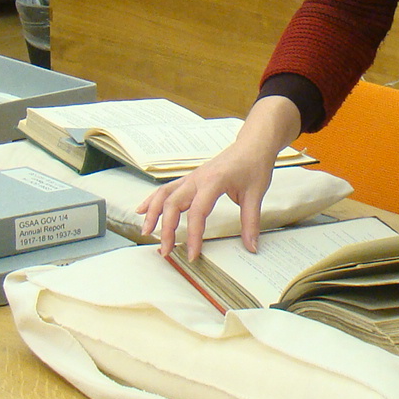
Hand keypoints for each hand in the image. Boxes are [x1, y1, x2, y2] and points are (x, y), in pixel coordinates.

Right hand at [135, 96, 301, 259]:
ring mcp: (191, 178)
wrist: (252, 145)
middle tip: (166, 250)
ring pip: (164, 194)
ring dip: (153, 213)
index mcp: (213, 181)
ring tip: (147, 232)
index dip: (193, 235)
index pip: (197, 212)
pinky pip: (166, 189)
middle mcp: (197, 179)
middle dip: (166, 229)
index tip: (192, 254)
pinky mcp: (190, 179)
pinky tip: (142, 210)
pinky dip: (153, 200)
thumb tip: (251, 246)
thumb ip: (251, 222)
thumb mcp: (255, 195)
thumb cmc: (253, 165)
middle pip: (173, 204)